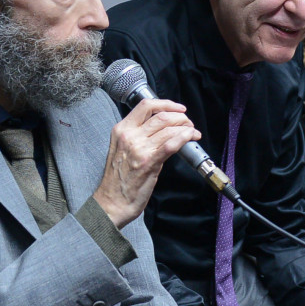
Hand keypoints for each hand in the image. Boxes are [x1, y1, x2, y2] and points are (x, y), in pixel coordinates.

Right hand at [92, 99, 201, 227]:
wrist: (112, 202)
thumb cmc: (118, 179)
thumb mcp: (123, 149)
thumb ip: (138, 136)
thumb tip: (162, 128)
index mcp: (121, 130)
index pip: (145, 106)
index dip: (165, 104)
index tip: (177, 108)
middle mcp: (129, 136)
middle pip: (161, 116)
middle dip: (180, 117)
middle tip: (188, 123)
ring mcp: (139, 148)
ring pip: (168, 128)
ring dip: (185, 127)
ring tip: (192, 132)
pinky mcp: (149, 162)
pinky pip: (171, 143)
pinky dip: (184, 137)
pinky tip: (191, 137)